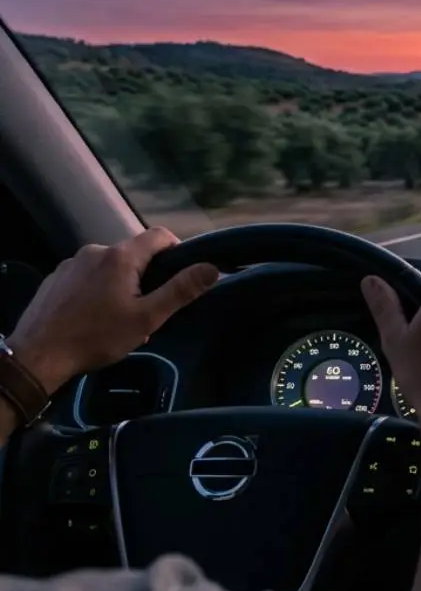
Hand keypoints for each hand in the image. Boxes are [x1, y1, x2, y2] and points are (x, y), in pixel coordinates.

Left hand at [8, 227, 218, 392]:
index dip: (177, 249)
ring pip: (109, 265)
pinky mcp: (56, 277)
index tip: (180, 275)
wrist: (38, 355)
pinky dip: (97, 289)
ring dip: (121, 283)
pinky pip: (87, 275)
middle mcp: (96, 250)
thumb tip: (213, 267)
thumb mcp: (147, 317)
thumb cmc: (97, 336)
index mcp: (121, 256)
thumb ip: (181, 290)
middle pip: (134, 253)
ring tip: (118, 317)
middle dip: (146, 275)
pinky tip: (92, 316)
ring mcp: (72, 263)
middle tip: (148, 308)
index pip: (160, 235)